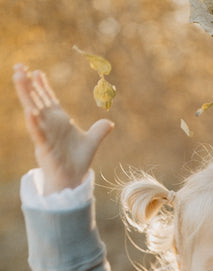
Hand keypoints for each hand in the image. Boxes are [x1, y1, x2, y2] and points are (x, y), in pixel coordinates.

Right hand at [13, 64, 113, 194]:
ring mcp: (45, 133)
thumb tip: (110, 123)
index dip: (42, 86)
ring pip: (32, 110)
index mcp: (59, 121)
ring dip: (25, 94)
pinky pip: (38, 132)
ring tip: (18, 77)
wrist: (72, 179)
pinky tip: (29, 111)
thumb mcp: (91, 142)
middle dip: (27, 83)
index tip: (36, 72)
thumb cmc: (77, 161)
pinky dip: (33, 122)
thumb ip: (99, 131)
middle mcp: (50, 124)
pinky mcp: (44, 146)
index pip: (48, 99)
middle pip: (36, 99)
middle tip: (19, 65)